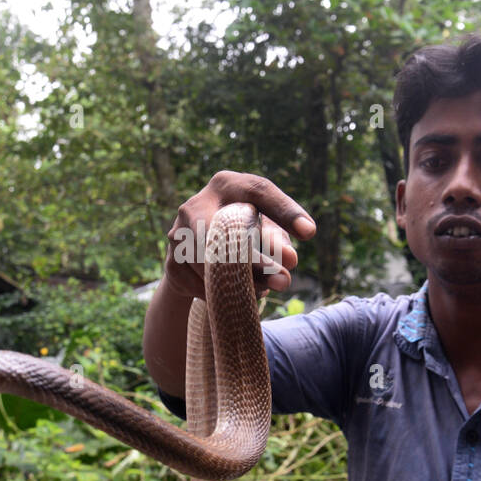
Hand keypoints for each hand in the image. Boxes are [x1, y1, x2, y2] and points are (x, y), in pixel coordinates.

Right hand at [163, 171, 315, 300]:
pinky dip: (224, 295)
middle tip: (283, 281)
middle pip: (226, 233)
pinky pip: (202, 286)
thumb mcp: (265, 229)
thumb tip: (290, 259)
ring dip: (242, 284)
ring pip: (212, 265)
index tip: (308, 233)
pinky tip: (237, 294)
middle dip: (257, 263)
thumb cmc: (242, 232)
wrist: (198, 251)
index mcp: (226, 185)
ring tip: (263, 291)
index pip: (259, 191)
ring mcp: (177, 235)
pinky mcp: (172, 264)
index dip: (285, 211)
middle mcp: (195, 205)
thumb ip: (280, 239)